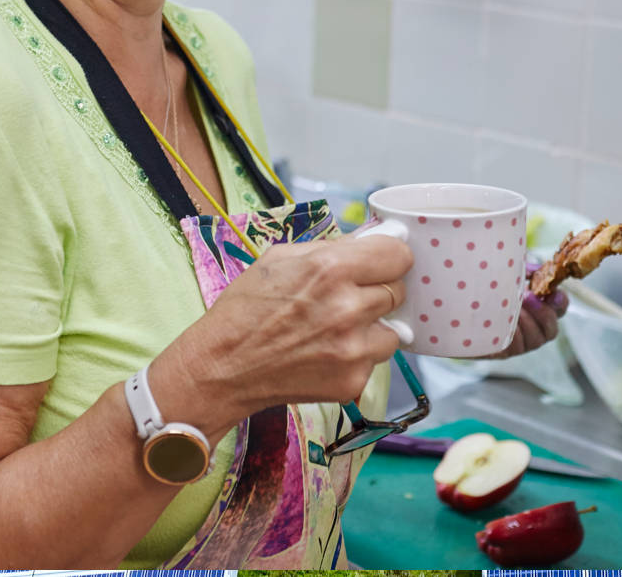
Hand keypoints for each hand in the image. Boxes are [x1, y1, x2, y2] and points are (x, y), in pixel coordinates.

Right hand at [152, 232, 414, 436]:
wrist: (223, 367)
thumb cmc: (246, 308)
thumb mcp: (281, 258)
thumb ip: (331, 247)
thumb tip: (370, 240)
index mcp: (331, 268)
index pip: (398, 255)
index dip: (389, 256)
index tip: (381, 261)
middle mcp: (348, 308)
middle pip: (398, 290)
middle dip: (378, 288)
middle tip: (349, 295)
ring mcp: (353, 349)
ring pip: (393, 328)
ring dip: (373, 325)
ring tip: (337, 327)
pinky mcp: (353, 380)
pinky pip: (375, 359)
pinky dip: (358, 354)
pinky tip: (327, 351)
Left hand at [477, 261, 569, 359]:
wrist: (453, 305)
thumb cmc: (478, 286)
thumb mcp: (501, 273)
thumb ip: (519, 268)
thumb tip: (535, 268)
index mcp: (533, 307)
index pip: (557, 308)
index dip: (560, 302)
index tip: (554, 291)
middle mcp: (529, 326)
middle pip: (552, 328)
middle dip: (549, 312)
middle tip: (532, 297)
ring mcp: (518, 341)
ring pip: (539, 338)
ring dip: (532, 321)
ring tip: (517, 304)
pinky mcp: (504, 350)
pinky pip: (520, 345)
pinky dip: (518, 332)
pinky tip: (506, 319)